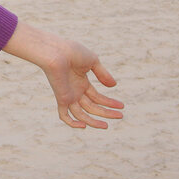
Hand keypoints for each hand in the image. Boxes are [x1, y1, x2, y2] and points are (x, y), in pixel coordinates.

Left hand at [3, 21, 123, 128]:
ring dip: (94, 122)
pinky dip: (72, 123)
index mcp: (81, 82)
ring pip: (82, 114)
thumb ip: (103, 74)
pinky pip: (64, 115)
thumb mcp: (92, 61)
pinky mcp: (61, 98)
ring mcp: (68, 95)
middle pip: (92, 107)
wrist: (56, 51)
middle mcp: (75, 90)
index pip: (97, 97)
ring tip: (106, 126)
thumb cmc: (72, 52)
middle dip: (106, 112)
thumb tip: (113, 86)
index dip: (109, 103)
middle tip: (120, 116)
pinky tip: (84, 126)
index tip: (121, 106)